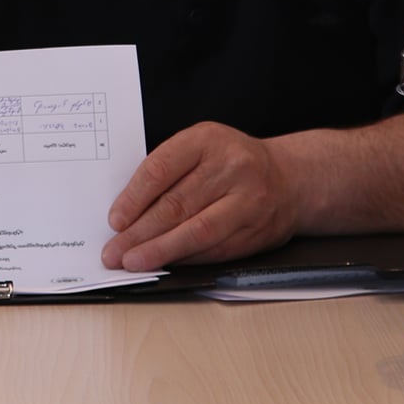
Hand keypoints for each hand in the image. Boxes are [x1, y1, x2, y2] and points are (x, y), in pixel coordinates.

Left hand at [101, 122, 298, 270]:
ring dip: (160, 251)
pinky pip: (215, 249)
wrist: (290, 178)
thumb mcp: (200, 146)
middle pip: (176, 205)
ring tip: (133, 262)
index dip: (133, 198)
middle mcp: (231, 168)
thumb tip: (128, 210)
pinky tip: (166, 264)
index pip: (160, 169)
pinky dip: (186, 258)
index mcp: (207, 140)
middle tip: (114, 251)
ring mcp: (247, 201)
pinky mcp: (257, 230)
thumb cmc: (232, 161)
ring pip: (196, 231)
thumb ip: (168, 170)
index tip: (115, 220)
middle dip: (139, 233)